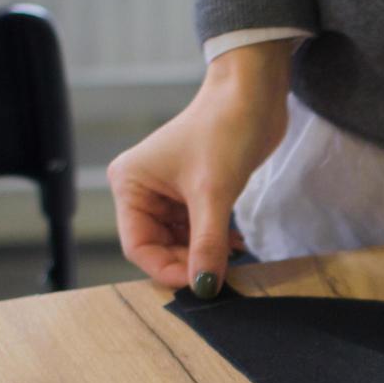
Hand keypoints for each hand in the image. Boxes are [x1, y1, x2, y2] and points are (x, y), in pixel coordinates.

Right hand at [107, 40, 295, 294]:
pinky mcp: (195, 192)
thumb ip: (207, 244)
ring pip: (180, 241)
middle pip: (158, 246)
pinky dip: (215, 242)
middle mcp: (143, 189)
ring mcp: (169, 192)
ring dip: (205, 254)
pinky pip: (198, 230)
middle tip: (219, 274)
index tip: (200, 284)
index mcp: (131, 184)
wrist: (253, 97)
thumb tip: (204, 285)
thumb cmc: (224, 131)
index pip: (137, 245)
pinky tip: (236, 245)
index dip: (167, 268)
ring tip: (232, 257)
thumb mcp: (214, 194)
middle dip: (188, 262)